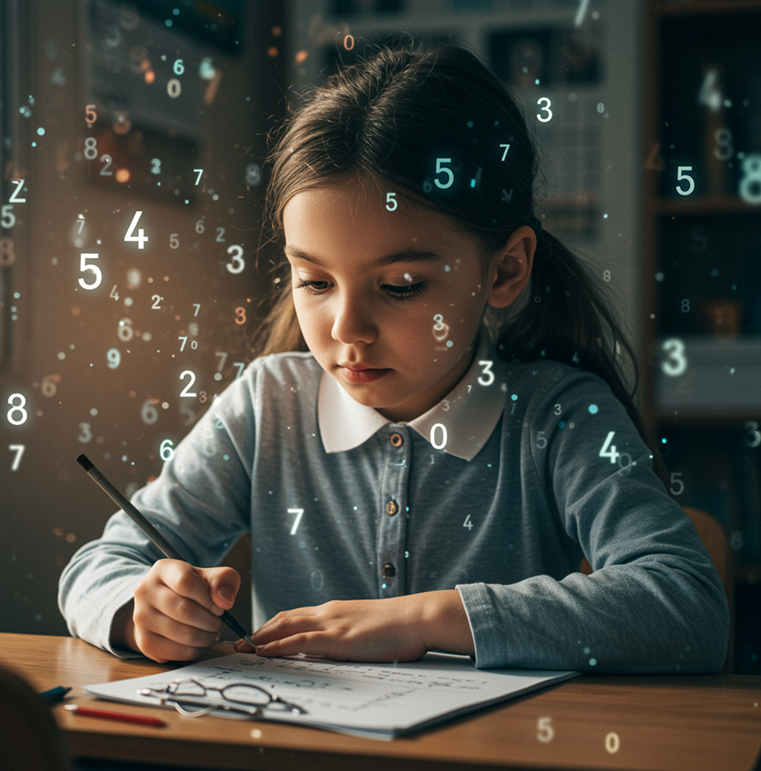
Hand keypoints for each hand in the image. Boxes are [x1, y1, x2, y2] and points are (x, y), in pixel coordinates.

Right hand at [118, 559, 240, 662]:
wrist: (164, 606)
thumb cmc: (193, 589)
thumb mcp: (211, 576)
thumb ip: (224, 580)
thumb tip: (224, 601)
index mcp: (163, 569)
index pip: (186, 582)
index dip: (208, 598)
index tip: (220, 607)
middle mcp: (146, 592)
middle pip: (184, 610)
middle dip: (210, 620)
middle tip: (218, 622)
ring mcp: (142, 618)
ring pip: (182, 633)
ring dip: (206, 636)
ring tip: (212, 632)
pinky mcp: (145, 642)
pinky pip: (177, 652)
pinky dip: (197, 650)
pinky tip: (201, 642)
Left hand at [233, 591, 474, 661]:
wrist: (417, 617)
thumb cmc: (397, 626)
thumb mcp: (365, 627)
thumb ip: (345, 634)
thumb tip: (332, 648)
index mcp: (335, 610)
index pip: (295, 615)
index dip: (273, 625)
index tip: (256, 635)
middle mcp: (328, 612)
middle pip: (285, 618)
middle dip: (260, 630)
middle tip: (240, 642)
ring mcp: (332, 624)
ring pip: (287, 627)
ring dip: (262, 638)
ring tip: (242, 648)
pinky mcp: (339, 638)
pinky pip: (301, 641)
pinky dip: (279, 646)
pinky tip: (265, 651)